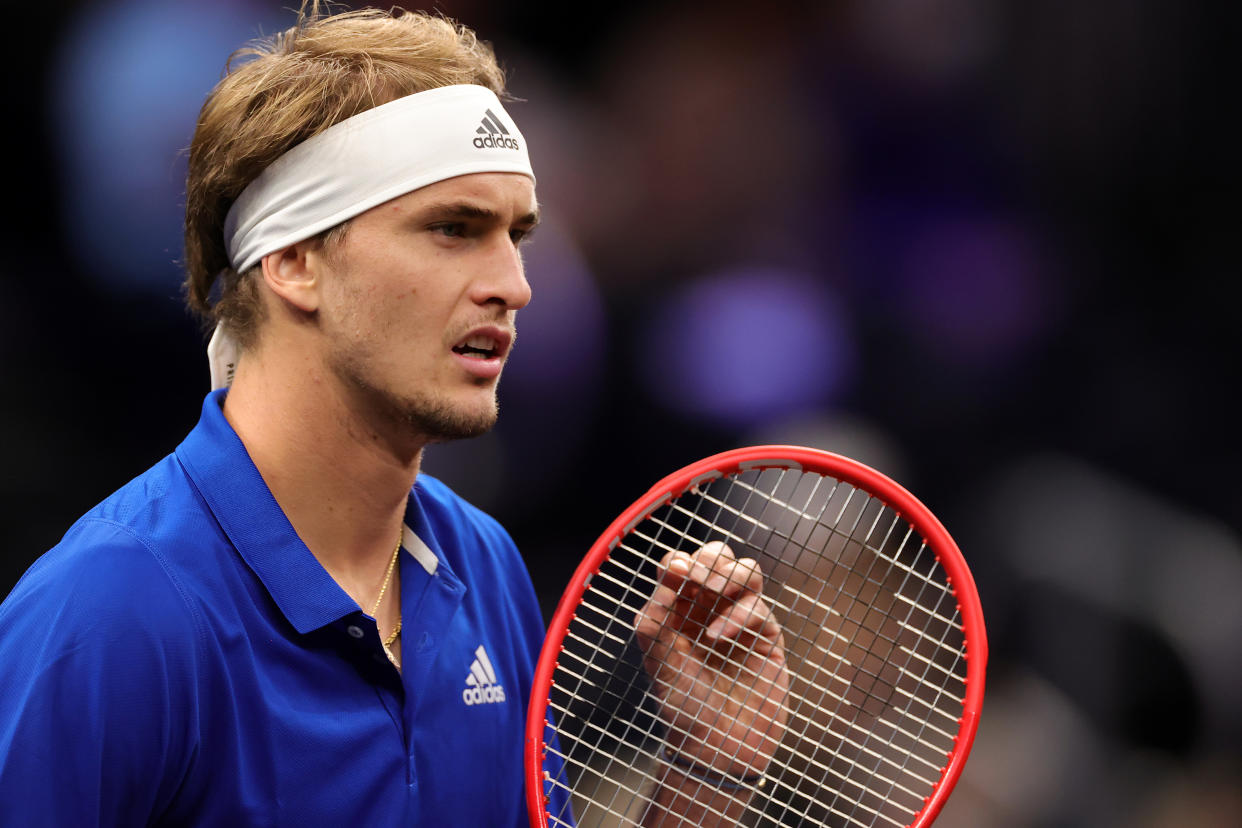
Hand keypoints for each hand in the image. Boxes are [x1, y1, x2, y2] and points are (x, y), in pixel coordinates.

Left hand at [634, 541, 788, 777]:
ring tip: (712, 593)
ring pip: (745, 572)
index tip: (674, 572)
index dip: (677, 562)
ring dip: (730, 574)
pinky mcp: (766, 635)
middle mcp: (709, 609)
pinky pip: (759, 605)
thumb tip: (664, 579)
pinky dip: (740, 612)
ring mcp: (740, 619)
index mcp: (678, 610)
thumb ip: (655, 623)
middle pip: (716, 558)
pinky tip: (720, 636)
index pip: (679, 567)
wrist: (718, 748)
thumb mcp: (659, 664)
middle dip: (709, 559)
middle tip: (697, 577)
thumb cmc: (683, 706)